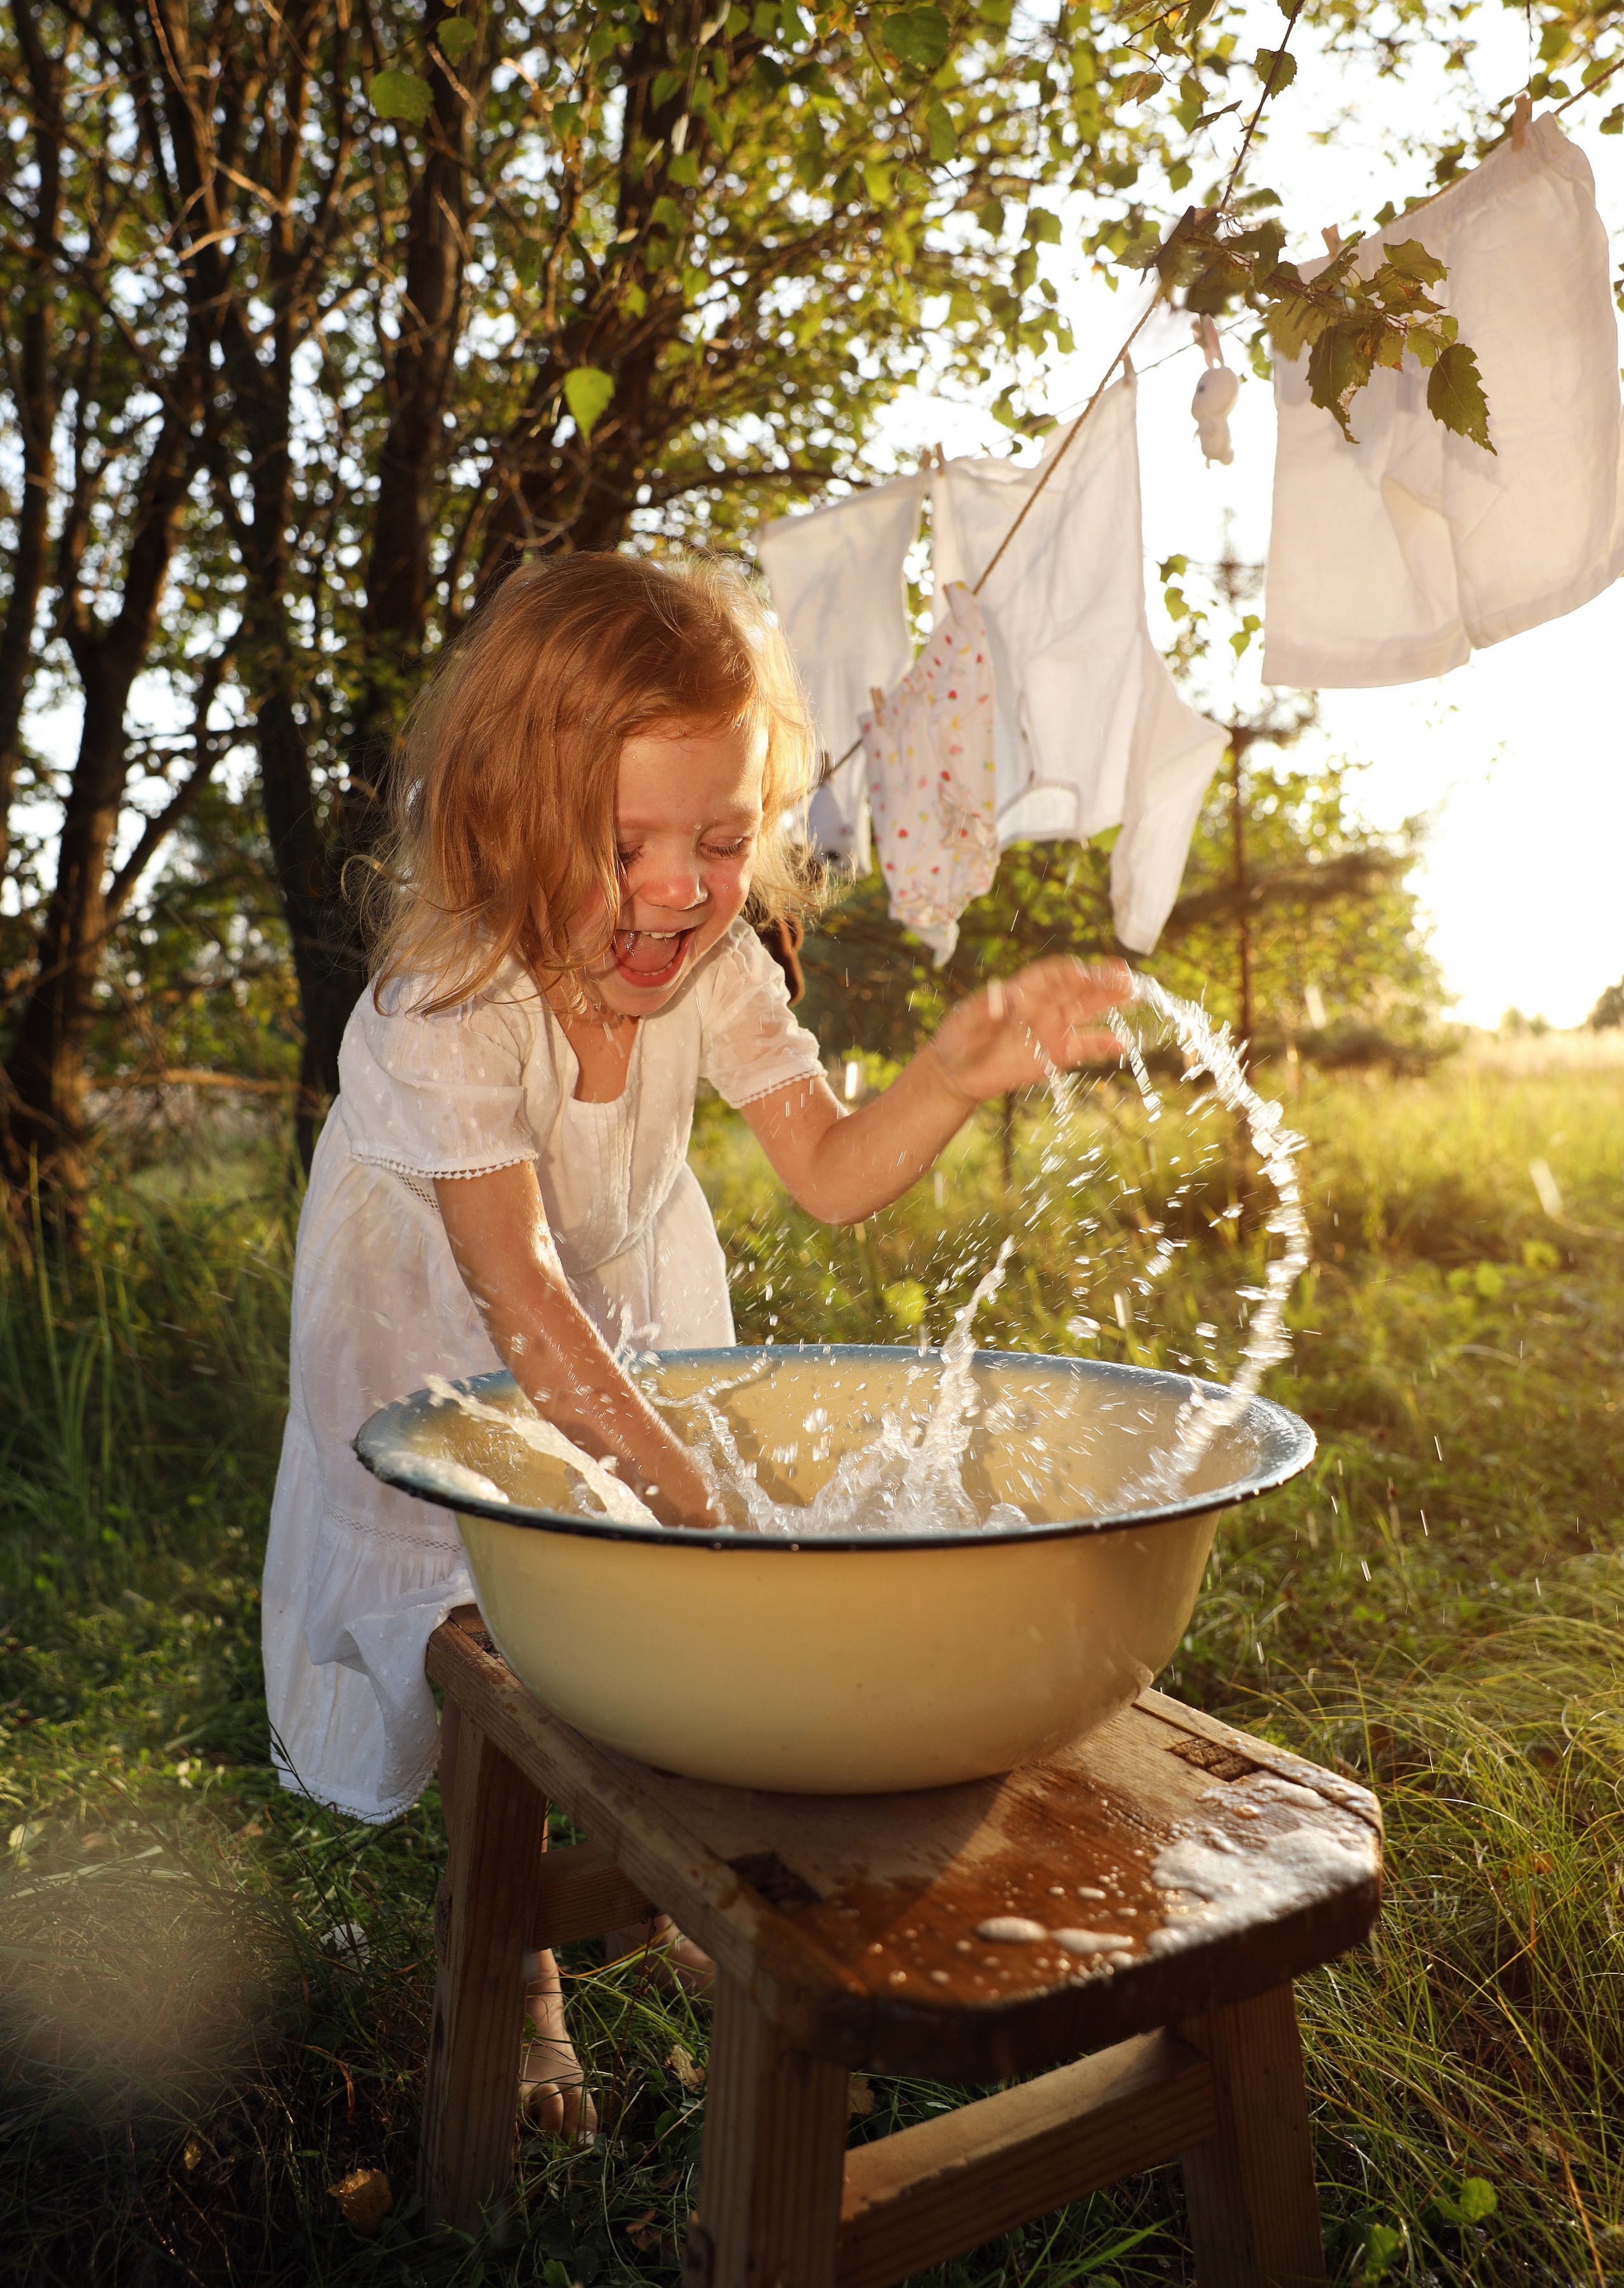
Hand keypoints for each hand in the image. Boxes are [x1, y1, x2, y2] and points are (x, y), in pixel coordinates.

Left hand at [927, 957, 1133, 1105]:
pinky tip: (1124, 1043)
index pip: (1049, 975)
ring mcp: (1053, 1028)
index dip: (1067, 973)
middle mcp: (1043, 1004)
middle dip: (1100, 981)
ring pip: (1086, 1010)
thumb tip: (996, 999)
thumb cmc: (958, 1039)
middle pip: (1076, 988)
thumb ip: (980, 1012)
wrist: (958, 1071)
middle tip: (1125, 975)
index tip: (1083, 972)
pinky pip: (1084, 1046)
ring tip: (1134, 994)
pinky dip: (1103, 1045)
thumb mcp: (962, 1023)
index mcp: (1021, 990)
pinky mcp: (1057, 1053)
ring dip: (1109, 1002)